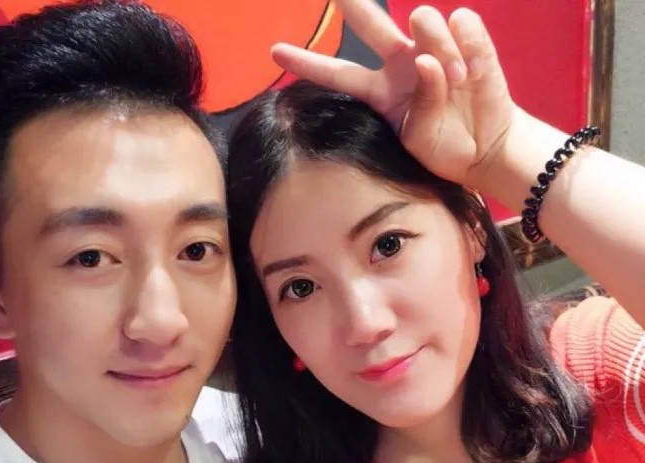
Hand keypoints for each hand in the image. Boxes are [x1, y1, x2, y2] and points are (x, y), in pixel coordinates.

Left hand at [271, 0, 515, 189]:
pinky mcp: (469, 42)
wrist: (486, 149)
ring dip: (439, 46)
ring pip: (424, 18)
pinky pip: (462, 21)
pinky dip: (467, 41)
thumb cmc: (444, 147)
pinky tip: (471, 70)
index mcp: (380, 91)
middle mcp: (402, 63)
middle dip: (354, 2)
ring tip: (456, 81)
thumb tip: (428, 60)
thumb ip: (420, 104)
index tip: (274, 51)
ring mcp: (434, 49)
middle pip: (372, 22)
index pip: (339, 73)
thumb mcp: (420, 138)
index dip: (308, 62)